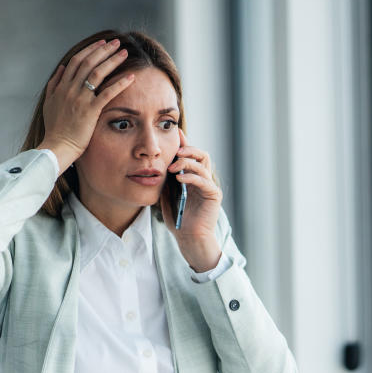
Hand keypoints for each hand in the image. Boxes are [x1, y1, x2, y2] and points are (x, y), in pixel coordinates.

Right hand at [37, 39, 134, 172]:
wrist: (57, 146)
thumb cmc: (55, 129)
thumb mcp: (50, 103)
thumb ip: (55, 84)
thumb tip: (62, 68)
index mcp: (61, 86)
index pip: (77, 61)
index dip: (91, 50)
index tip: (102, 43)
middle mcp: (70, 88)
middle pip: (89, 62)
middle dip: (104, 50)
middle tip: (117, 42)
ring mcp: (80, 98)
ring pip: (98, 73)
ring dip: (112, 60)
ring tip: (125, 53)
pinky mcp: (90, 110)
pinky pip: (107, 92)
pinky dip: (120, 83)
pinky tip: (131, 77)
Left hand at [160, 128, 223, 271]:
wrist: (189, 238)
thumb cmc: (178, 220)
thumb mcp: (166, 196)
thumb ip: (166, 181)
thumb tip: (158, 164)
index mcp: (193, 177)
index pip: (191, 155)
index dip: (184, 144)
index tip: (175, 134)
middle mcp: (203, 179)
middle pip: (201, 154)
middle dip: (188, 149)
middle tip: (175, 151)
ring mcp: (209, 186)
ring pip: (203, 163)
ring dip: (187, 162)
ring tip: (173, 167)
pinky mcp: (213, 195)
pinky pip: (204, 180)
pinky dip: (191, 176)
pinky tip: (179, 179)